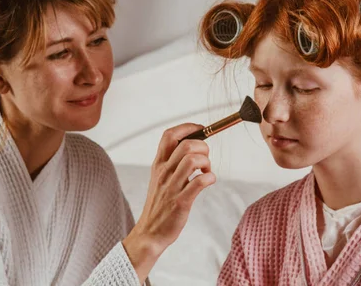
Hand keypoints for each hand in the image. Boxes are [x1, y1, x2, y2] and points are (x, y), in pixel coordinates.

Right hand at [122, 123, 215, 282]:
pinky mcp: (181, 201)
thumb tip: (193, 145)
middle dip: (203, 147)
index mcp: (158, 164)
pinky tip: (208, 182)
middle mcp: (164, 172)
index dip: (188, 127)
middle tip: (205, 159)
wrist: (150, 233)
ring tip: (205, 171)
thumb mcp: (160, 177)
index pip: (170, 135)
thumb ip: (172, 161)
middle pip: (186, 145)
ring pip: (193, 160)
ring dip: (207, 163)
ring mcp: (172, 186)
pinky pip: (199, 183)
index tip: (201, 129)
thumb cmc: (160, 204)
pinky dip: (210, 178)